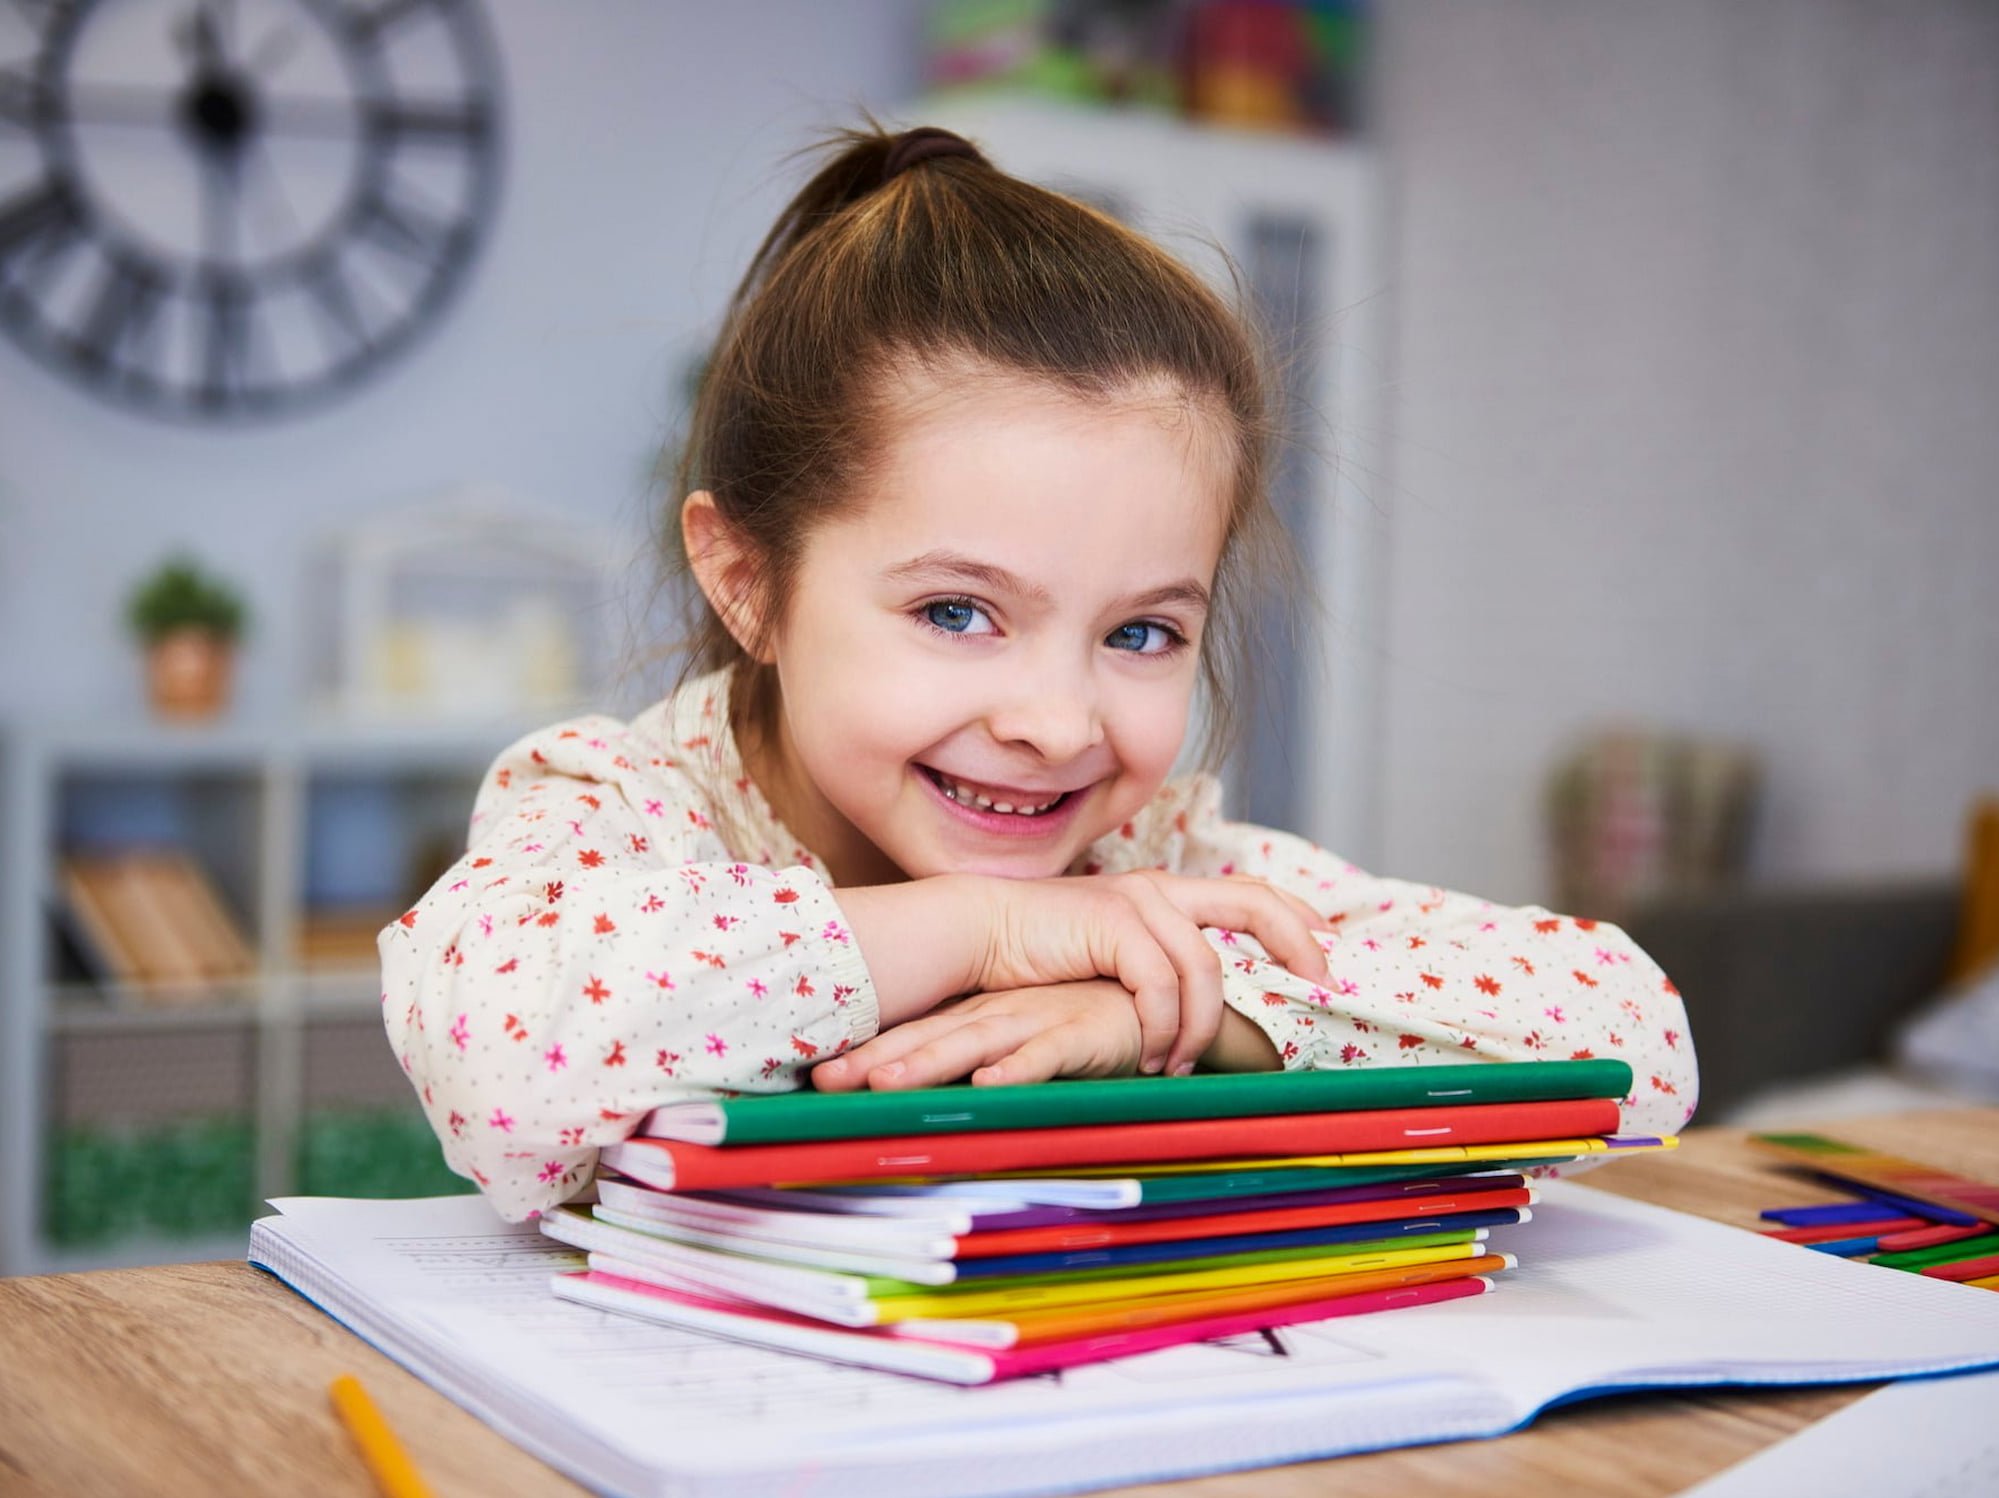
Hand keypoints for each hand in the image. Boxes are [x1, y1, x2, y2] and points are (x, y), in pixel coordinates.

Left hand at [813, 982, 1142, 1091]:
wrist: (1162, 1001)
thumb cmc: (1091, 1019)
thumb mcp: (1028, 1039)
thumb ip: (990, 1058)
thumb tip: (940, 1090)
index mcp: (983, 1016)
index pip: (916, 1034)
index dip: (868, 1053)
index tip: (814, 1076)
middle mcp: (1000, 1016)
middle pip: (929, 1039)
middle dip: (875, 1060)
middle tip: (822, 1082)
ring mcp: (1038, 1021)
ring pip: (974, 1045)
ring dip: (930, 1064)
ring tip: (882, 1085)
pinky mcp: (1082, 1034)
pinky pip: (1047, 1055)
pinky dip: (1018, 1070)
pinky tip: (988, 1085)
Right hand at [973, 871, 1329, 1077]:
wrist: (979, 934)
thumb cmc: (1043, 957)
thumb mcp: (1113, 959)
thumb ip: (1158, 970)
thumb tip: (1206, 1012)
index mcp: (1167, 892)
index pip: (1253, 893)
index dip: (1299, 921)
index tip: (1331, 956)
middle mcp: (1160, 888)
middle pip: (1256, 904)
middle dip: (1297, 949)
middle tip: (1322, 993)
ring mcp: (1138, 901)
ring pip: (1206, 968)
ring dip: (1201, 1027)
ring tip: (1179, 1064)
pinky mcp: (1112, 924)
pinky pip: (1161, 986)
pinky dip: (1162, 1028)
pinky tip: (1147, 1055)